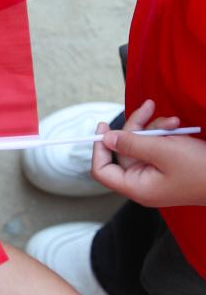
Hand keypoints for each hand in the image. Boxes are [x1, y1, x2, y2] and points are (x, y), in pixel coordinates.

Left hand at [91, 100, 205, 207]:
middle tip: (148, 107)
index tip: (102, 127)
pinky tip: (177, 126)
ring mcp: (155, 174)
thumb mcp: (164, 151)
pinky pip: (156, 146)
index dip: (99, 148)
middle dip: (136, 127)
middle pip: (124, 150)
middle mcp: (143, 182)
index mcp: (136, 187)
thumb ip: (132, 144)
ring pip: (141, 144)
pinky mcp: (167, 166)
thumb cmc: (201, 170)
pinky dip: (164, 134)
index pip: (102, 171)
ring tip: (174, 121)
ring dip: (154, 128)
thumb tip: (106, 139)